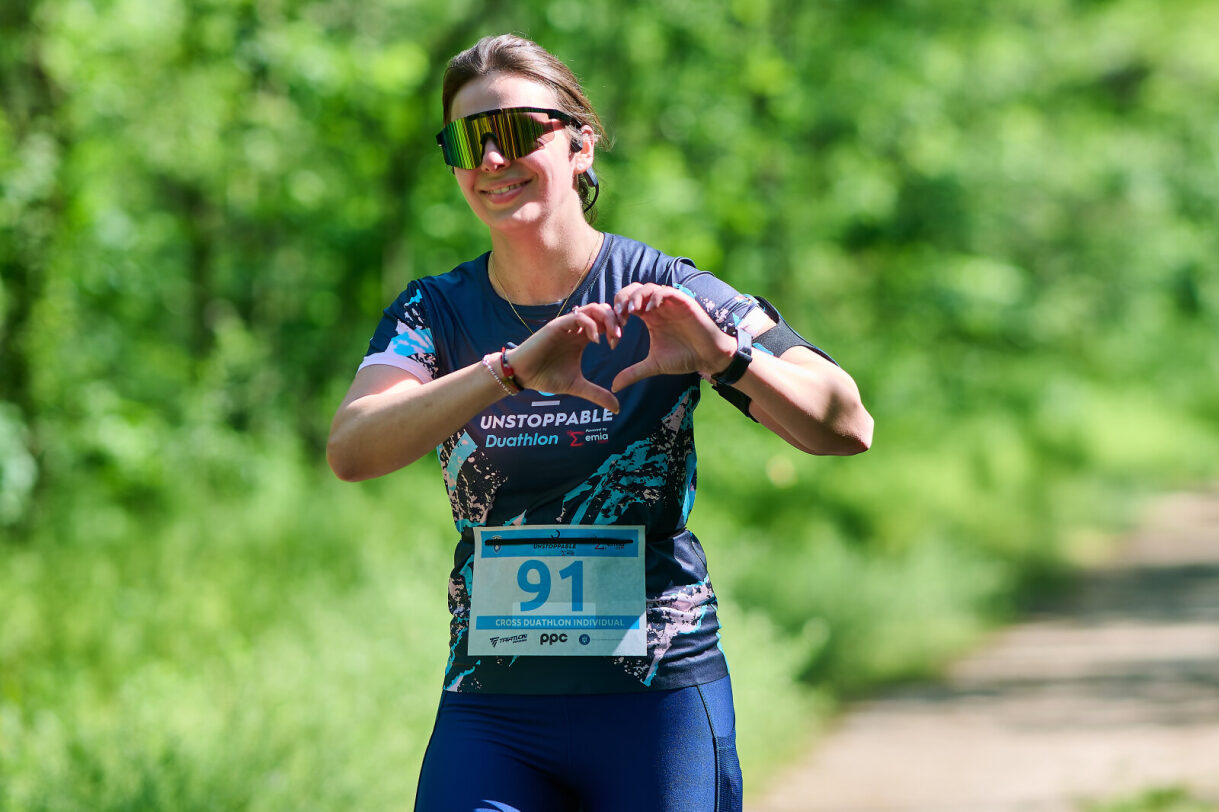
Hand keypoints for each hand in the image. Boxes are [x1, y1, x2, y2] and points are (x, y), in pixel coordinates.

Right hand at [505, 303, 622, 413]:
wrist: (523, 376)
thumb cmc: (546, 377)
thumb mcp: (577, 386)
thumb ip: (597, 394)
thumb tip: (617, 408)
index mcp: (582, 337)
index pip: (605, 322)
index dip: (615, 329)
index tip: (616, 345)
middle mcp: (576, 328)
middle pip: (602, 310)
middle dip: (615, 320)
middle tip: (617, 338)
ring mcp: (567, 325)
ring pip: (592, 308)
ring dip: (606, 319)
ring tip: (610, 337)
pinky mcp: (557, 326)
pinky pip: (577, 317)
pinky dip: (590, 325)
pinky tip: (595, 341)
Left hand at [609, 283, 734, 391]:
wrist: (708, 357)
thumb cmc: (684, 358)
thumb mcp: (654, 365)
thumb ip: (633, 373)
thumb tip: (614, 387)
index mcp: (650, 317)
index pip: (627, 304)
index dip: (617, 313)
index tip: (615, 329)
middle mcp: (658, 307)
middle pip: (634, 290)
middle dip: (623, 299)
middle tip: (619, 314)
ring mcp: (670, 303)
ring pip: (648, 287)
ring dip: (637, 296)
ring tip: (632, 310)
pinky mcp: (684, 302)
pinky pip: (666, 291)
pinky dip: (656, 296)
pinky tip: (650, 309)